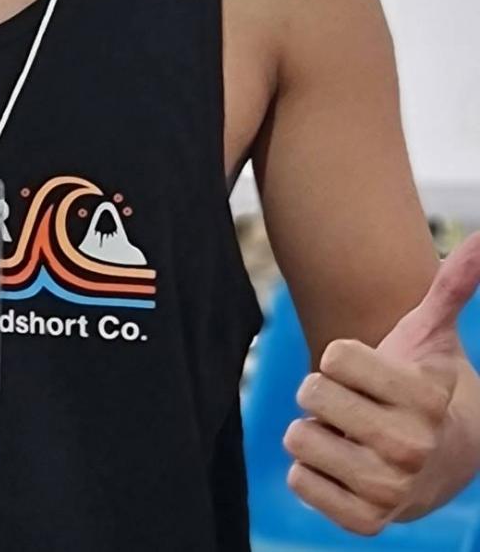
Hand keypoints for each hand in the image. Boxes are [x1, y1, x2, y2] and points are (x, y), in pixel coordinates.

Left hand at [283, 230, 479, 535]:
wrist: (437, 459)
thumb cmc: (421, 384)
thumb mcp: (432, 333)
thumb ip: (452, 286)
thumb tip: (478, 239)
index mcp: (425, 398)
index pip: (333, 354)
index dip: (343, 359)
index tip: (372, 374)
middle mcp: (411, 448)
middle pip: (311, 392)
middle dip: (324, 393)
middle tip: (356, 406)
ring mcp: (388, 490)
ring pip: (299, 434)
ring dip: (315, 431)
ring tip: (350, 436)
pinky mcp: (363, 522)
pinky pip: (299, 479)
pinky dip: (310, 470)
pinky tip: (342, 467)